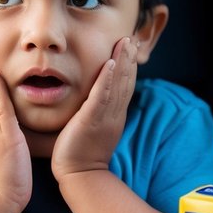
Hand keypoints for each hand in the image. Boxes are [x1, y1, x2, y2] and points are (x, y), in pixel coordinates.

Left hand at [51, 36, 136, 180]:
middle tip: (132, 37)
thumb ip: (96, 114)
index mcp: (114, 115)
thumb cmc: (81, 154)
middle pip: (126, 81)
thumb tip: (95, 102)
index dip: (129, 66)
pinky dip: (108, 79)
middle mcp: (113, 113)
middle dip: (129, 58)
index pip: (124, 86)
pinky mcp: (92, 120)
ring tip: (126, 41)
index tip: (130, 47)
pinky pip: (102, 96)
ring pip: (118, 84)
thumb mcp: (94, 130)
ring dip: (123, 61)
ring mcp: (105, 116)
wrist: (80, 176)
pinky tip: (111, 63)